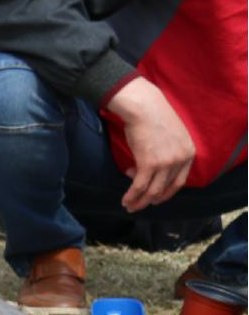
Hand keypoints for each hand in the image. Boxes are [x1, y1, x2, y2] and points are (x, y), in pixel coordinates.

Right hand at [107, 76, 195, 209]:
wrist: (144, 108)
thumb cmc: (155, 118)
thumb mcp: (173, 136)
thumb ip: (170, 152)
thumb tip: (155, 167)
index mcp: (189, 153)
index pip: (179, 182)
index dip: (166, 193)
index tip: (155, 198)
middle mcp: (180, 160)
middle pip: (165, 189)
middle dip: (150, 200)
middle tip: (139, 206)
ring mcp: (166, 163)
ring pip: (152, 191)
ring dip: (139, 201)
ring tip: (129, 205)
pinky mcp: (149, 164)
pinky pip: (139, 186)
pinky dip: (131, 195)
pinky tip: (125, 200)